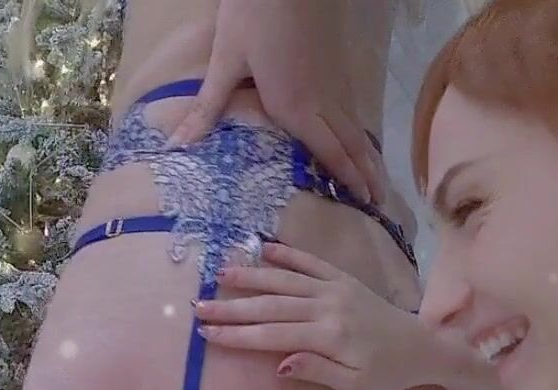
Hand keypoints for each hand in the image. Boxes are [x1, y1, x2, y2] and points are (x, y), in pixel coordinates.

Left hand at [168, 0, 383, 204]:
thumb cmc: (253, 10)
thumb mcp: (225, 60)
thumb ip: (206, 107)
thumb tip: (176, 145)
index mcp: (295, 105)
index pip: (329, 152)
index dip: (348, 179)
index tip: (365, 203)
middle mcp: (321, 98)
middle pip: (350, 143)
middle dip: (366, 174)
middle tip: (381, 201)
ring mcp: (332, 78)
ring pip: (355, 124)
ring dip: (367, 153)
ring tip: (379, 178)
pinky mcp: (334, 63)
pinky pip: (351, 106)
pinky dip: (358, 129)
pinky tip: (358, 137)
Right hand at [195, 243, 487, 389]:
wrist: (425, 346)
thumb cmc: (389, 373)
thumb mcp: (355, 384)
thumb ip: (317, 371)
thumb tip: (279, 364)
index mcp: (330, 335)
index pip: (273, 334)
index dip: (238, 334)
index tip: (208, 333)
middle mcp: (329, 306)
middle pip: (272, 305)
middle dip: (233, 307)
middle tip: (199, 307)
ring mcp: (336, 288)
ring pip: (286, 280)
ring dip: (252, 276)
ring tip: (220, 274)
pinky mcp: (344, 280)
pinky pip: (312, 264)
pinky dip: (288, 256)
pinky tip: (264, 250)